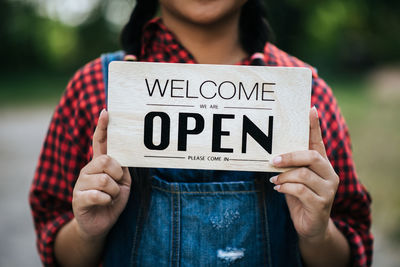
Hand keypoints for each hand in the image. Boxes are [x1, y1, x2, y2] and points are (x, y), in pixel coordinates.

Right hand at [72, 109, 130, 240]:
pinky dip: (107, 200)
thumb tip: (121, 156)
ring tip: (110, 196)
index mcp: (99, 164)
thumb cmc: (112, 199)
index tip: (106, 112)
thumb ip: (122, 168)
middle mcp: (87, 169)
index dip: (103, 127)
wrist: (100, 224)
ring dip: (114, 191)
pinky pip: (98, 195)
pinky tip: (104, 203)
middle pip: (106, 160)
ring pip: (104, 179)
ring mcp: (81, 183)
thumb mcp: (123, 182)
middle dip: (118, 174)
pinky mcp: (78, 198)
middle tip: (117, 184)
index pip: (100, 141)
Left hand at [269, 107, 338, 242]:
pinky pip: (301, 191)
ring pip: (304, 174)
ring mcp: (328, 189)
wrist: (310, 226)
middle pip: (312, 156)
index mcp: (322, 164)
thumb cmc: (300, 197)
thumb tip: (273, 152)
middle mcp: (329, 174)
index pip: (318, 142)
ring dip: (284, 176)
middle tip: (273, 160)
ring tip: (274, 179)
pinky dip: (286, 188)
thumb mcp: (295, 178)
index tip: (310, 109)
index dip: (314, 126)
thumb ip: (291, 165)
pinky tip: (279, 189)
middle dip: (290, 156)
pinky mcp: (322, 204)